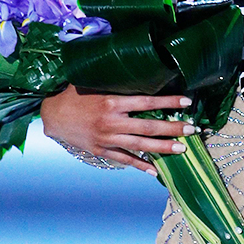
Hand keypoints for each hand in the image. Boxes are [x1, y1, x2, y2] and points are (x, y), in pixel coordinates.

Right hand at [40, 85, 196, 174]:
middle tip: (192, 130)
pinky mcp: (101, 151)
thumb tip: (138, 72)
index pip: (146, 102)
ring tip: (181, 149)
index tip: (186, 103)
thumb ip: (115, 82)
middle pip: (148, 127)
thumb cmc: (74, 96)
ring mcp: (107, 139)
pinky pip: (125, 159)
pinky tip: (155, 171)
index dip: (167, 103)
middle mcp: (111, 122)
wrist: (52, 116)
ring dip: (163, 148)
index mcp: (111, 102)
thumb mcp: (93, 83)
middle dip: (172, 129)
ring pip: (140, 146)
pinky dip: (140, 165)